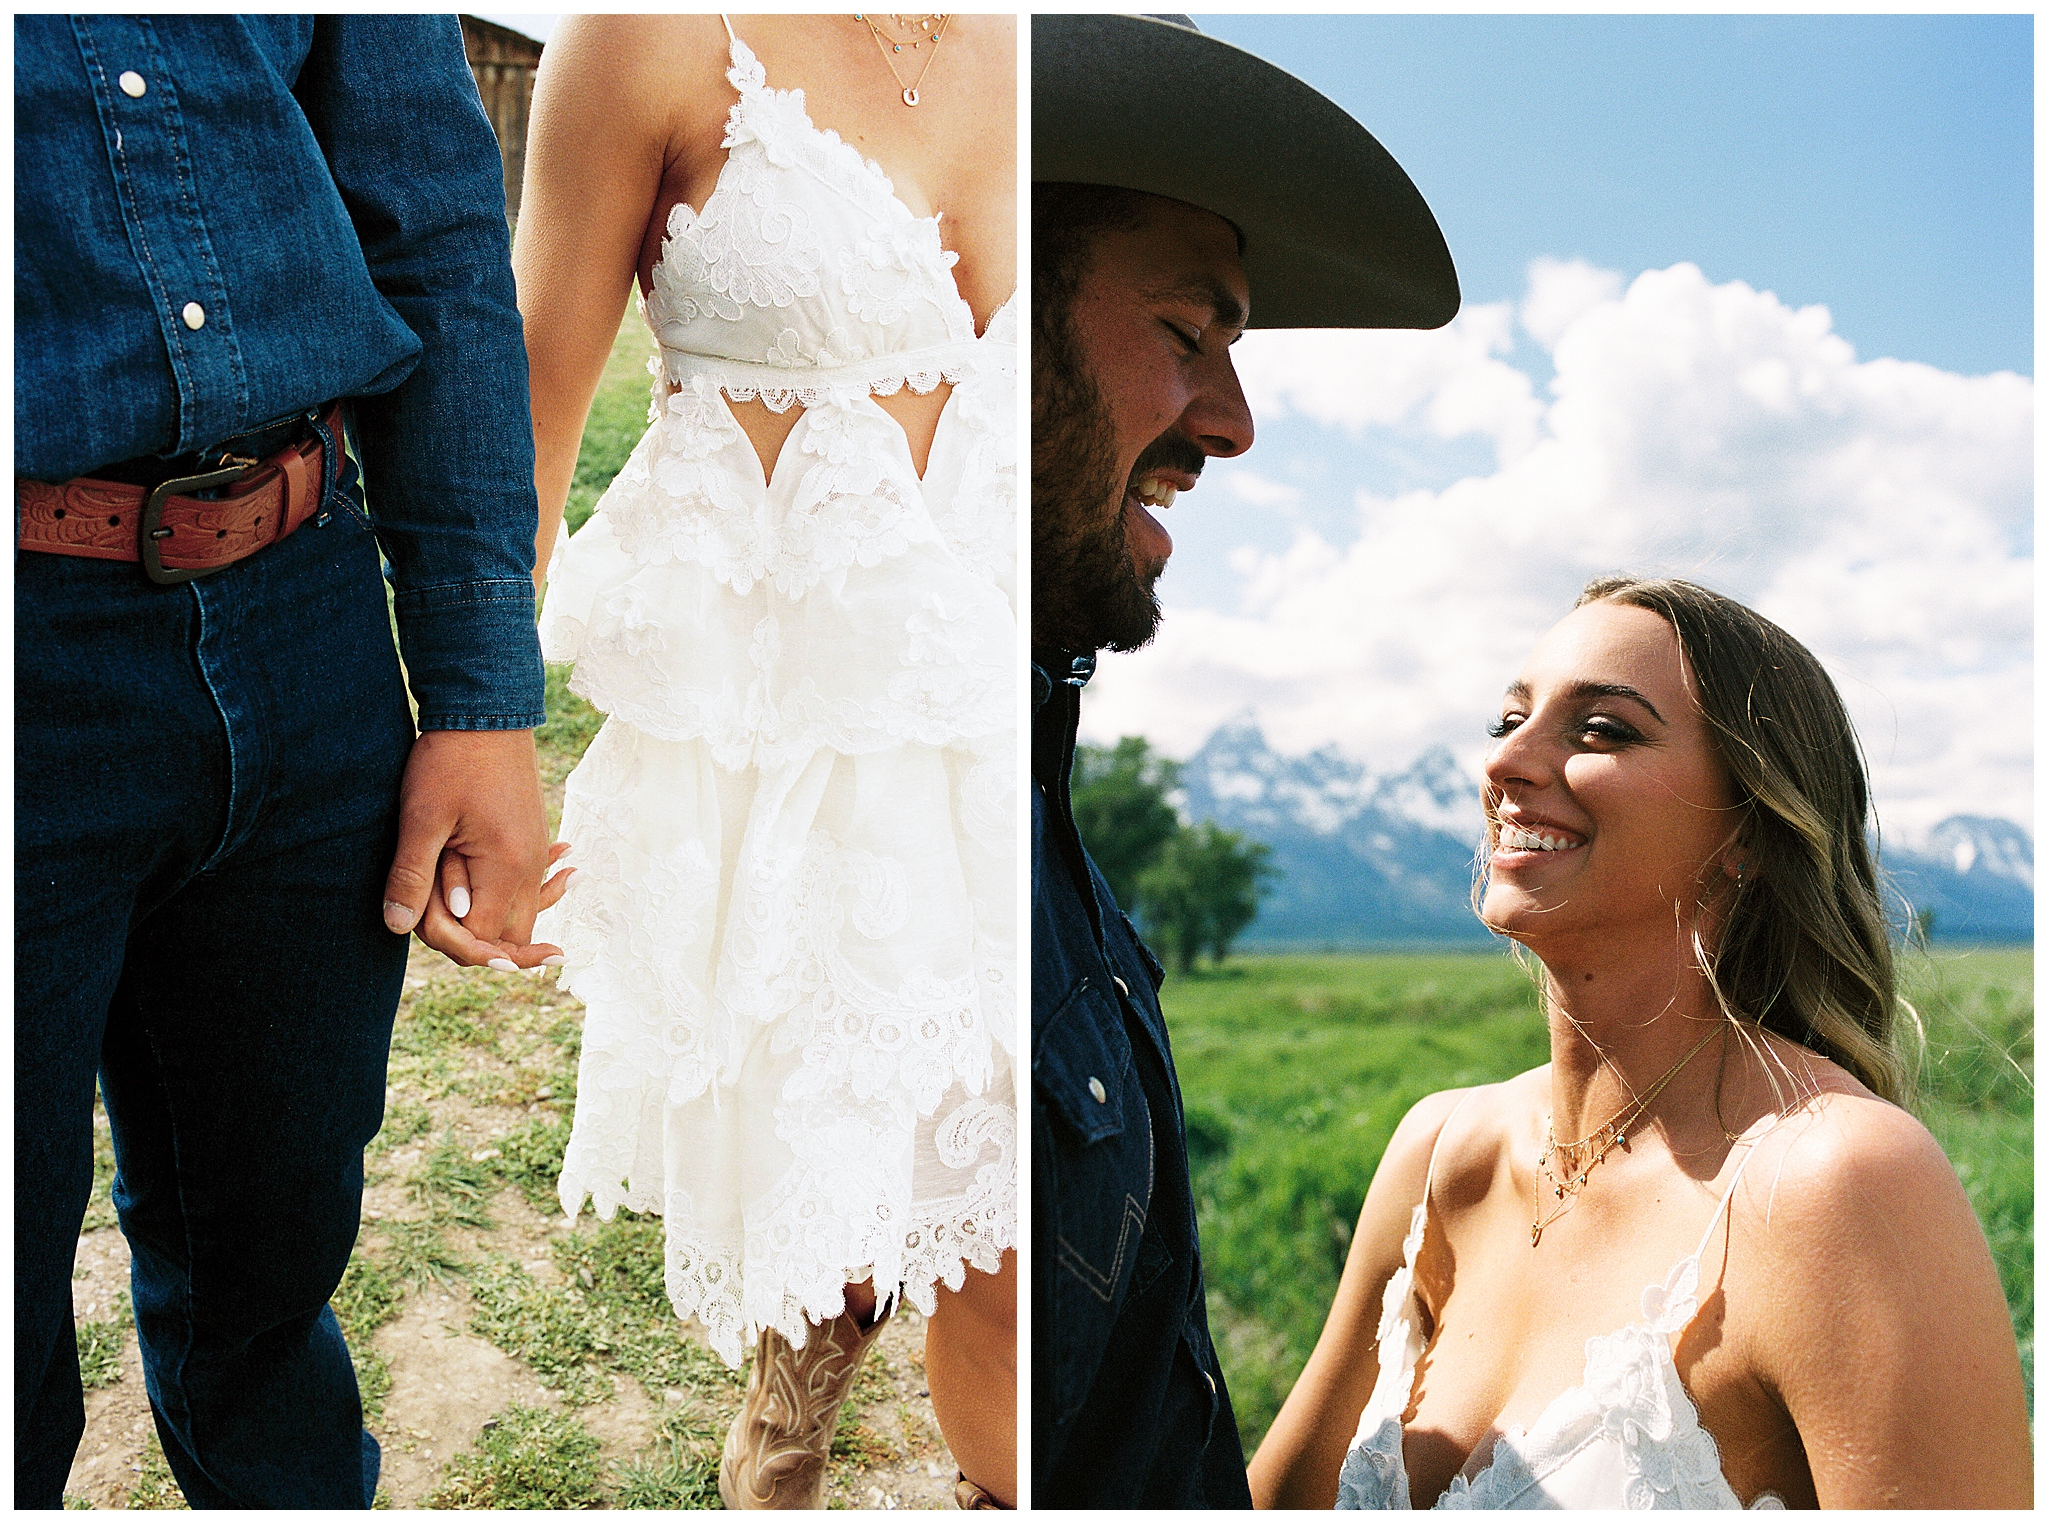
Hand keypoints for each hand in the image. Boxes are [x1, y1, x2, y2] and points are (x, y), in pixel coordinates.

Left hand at [381, 729, 569, 968]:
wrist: (487, 712)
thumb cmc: (450, 761)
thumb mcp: (421, 818)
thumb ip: (411, 876)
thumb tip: (397, 927)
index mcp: (505, 868)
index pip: (482, 938)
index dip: (448, 940)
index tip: (419, 921)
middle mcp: (528, 867)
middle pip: (512, 935)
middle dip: (477, 942)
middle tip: (444, 930)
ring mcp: (534, 851)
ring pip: (524, 912)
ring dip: (498, 923)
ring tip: (474, 920)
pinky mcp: (530, 837)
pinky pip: (534, 884)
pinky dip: (528, 894)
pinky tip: (530, 883)